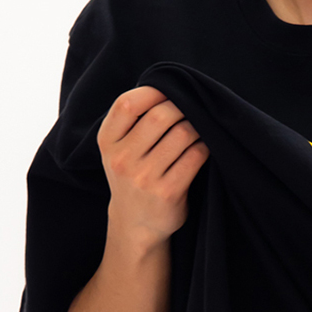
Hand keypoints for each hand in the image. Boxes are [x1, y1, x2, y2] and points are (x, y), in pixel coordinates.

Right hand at [97, 85, 209, 242]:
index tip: (169, 91)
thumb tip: (169, 86)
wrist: (134, 225)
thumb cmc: (132, 175)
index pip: (127, 104)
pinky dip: (204, 148)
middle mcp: (122, 159)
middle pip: (160, 116)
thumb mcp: (118, 149)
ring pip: (182, 134)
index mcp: (107, 142)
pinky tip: (201, 150)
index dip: (152, 91)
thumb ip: (132, 121)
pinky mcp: (167, 193)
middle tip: (190, 111)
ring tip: (196, 132)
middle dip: (181, 108)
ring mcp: (144, 178)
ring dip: (196, 128)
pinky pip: (195, 156)